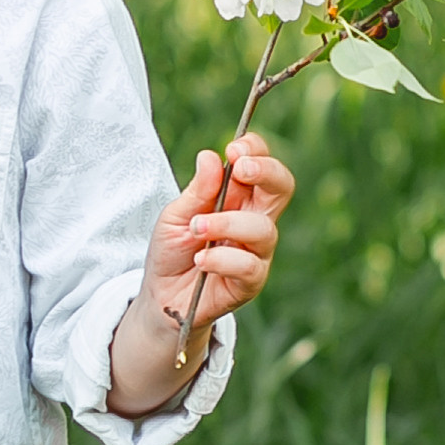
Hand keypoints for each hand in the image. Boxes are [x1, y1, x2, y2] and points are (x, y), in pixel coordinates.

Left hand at [108, 135, 295, 418]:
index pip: (261, 164)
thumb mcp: (175, 215)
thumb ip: (196, 191)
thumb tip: (210, 156)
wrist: (162, 296)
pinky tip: (200, 260)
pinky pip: (250, 266)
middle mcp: (254, 220)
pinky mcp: (251, 282)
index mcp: (238, 197)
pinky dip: (221, 260)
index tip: (234, 149)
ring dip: (227, 223)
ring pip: (263, 229)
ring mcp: (256, 252)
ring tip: (197, 228)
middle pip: (282, 187)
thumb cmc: (172, 250)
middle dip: (266, 171)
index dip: (255, 150)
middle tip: (240, 168)